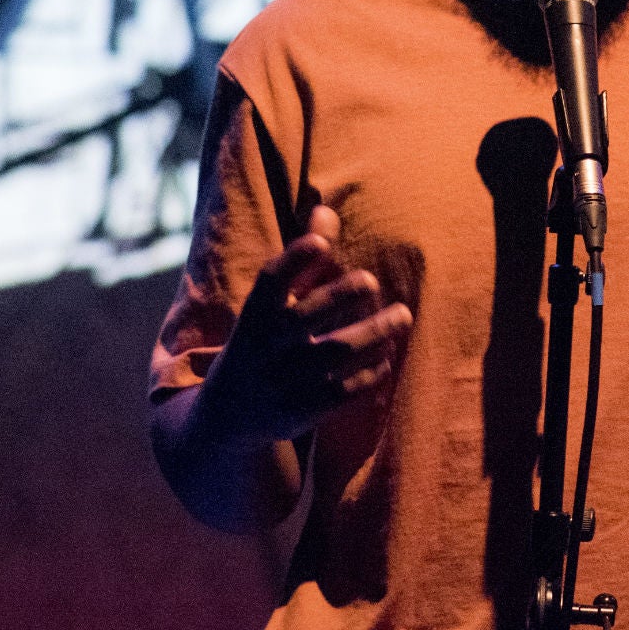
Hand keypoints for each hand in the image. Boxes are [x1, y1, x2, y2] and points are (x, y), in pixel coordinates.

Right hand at [199, 205, 412, 445]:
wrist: (226, 418)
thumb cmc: (262, 343)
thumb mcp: (271, 307)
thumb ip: (303, 262)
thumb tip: (326, 211)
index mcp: (254, 315)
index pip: (268, 282)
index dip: (293, 260)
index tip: (321, 243)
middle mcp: (263, 348)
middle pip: (303, 318)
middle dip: (339, 296)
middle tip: (372, 280)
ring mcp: (280, 383)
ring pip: (331, 355)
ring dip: (370, 333)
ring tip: (402, 315)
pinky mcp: (298, 413)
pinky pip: (339, 392)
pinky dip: (366, 374)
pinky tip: (386, 357)